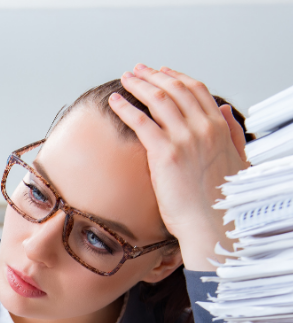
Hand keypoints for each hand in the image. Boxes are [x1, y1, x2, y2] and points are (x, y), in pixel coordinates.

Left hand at [110, 64, 249, 269]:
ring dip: (139, 85)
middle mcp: (203, 126)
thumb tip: (225, 109)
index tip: (160, 71)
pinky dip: (126, 107)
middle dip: (153, 76)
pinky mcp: (166, 153)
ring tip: (125, 79)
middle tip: (136, 71)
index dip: (175, 77)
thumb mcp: (236, 158)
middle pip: (175, 89)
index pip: (196, 90)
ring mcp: (185, 138)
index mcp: (219, 126)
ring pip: (159, 100)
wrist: (212, 222)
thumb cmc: (219, 198)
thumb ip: (231, 131)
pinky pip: (142, 122)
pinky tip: (115, 101)